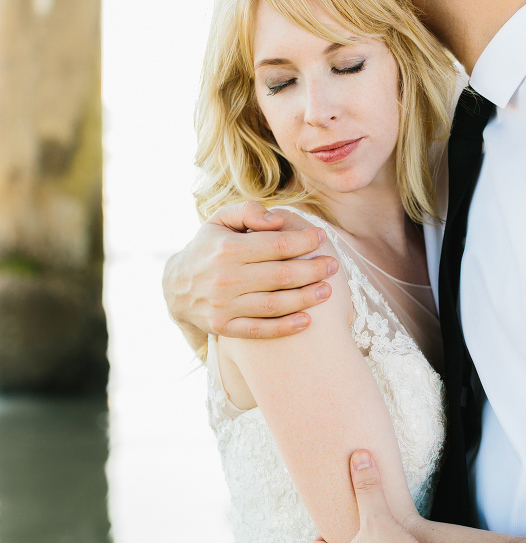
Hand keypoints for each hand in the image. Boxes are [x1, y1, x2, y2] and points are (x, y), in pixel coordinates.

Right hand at [163, 201, 338, 340]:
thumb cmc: (208, 248)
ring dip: (306, 299)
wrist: (175, 287)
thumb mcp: (219, 221)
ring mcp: (224, 306)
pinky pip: (258, 330)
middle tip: (333, 265)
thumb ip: (248, 212)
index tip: (321, 238)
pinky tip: (307, 322)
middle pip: (281, 276)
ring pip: (273, 305)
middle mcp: (225, 278)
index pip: (277, 245)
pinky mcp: (224, 327)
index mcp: (227, 249)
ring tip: (327, 291)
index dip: (304, 241)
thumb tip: (277, 220)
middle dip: (313, 270)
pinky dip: (284, 328)